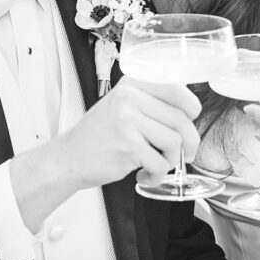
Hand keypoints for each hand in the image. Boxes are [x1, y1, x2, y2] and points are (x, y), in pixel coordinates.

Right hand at [59, 77, 201, 188]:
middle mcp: (129, 97)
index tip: (190, 121)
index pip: (176, 90)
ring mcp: (128, 120)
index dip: (191, 109)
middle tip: (186, 154)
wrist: (68, 158)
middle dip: (190, 142)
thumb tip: (189, 113)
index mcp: (131, 84)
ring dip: (171, 160)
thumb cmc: (98, 136)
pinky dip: (157, 175)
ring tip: (156, 164)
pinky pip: (160, 164)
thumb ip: (150, 102)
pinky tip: (144, 175)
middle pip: (181, 119)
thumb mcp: (121, 106)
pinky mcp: (128, 146)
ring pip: (174, 142)